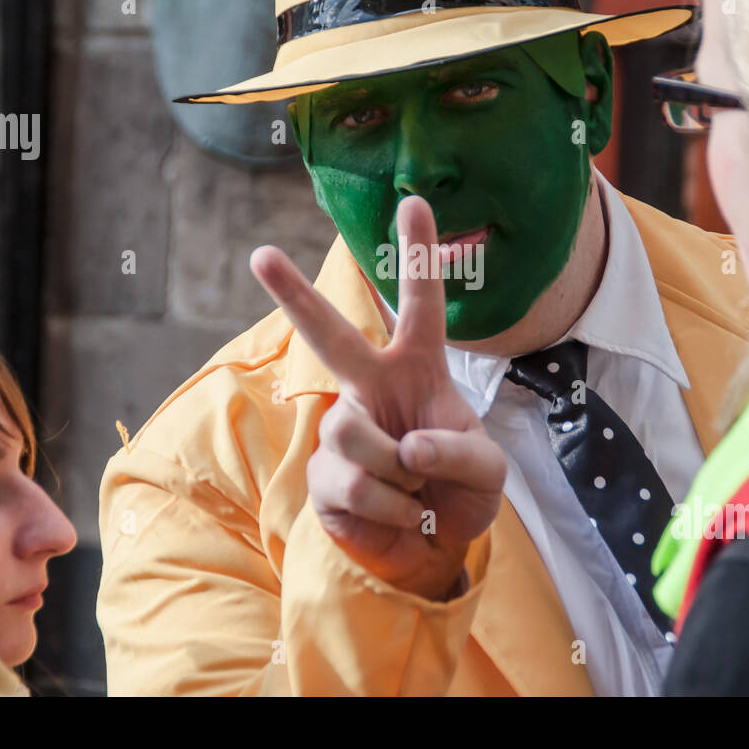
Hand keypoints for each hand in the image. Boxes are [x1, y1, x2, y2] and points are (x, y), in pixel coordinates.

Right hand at [250, 196, 506, 600]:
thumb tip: (404, 447)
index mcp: (419, 369)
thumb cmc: (460, 490)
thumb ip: (459, 452)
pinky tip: (400, 512)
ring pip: (354, 432)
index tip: (412, 200)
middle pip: (330, 336)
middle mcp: (372, 387)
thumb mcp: (488, 471)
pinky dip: (390, 507)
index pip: (421, 305)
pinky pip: (353, 483)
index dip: (420, 255)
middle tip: (260, 254)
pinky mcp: (322, 474)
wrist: (432, 547)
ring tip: (415, 489)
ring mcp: (342, 428)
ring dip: (400, 474)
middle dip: (293, 295)